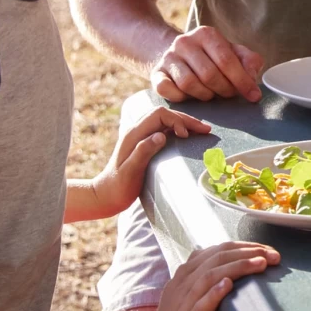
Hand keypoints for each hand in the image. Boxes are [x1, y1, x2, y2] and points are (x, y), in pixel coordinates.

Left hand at [87, 106, 210, 218]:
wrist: (104, 196)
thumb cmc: (118, 188)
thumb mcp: (130, 172)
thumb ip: (143, 151)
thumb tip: (161, 135)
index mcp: (133, 135)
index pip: (160, 115)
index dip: (176, 121)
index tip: (186, 136)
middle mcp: (136, 131)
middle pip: (165, 114)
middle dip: (186, 120)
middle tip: (206, 130)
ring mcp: (140, 137)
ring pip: (165, 120)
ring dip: (184, 123)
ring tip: (202, 130)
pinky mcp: (144, 143)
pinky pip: (164, 129)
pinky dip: (179, 129)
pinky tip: (189, 136)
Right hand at [137, 241, 278, 310]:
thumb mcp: (189, 294)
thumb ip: (204, 276)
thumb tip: (225, 262)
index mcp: (188, 272)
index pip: (220, 249)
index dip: (246, 246)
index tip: (269, 249)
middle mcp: (185, 282)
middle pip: (219, 258)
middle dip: (249, 253)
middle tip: (274, 255)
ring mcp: (184, 302)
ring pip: (211, 276)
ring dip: (238, 267)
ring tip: (261, 264)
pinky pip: (200, 305)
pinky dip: (214, 293)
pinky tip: (228, 285)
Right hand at [151, 26, 263, 103]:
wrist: (178, 54)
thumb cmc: (211, 56)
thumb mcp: (232, 52)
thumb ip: (248, 60)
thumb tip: (252, 75)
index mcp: (206, 34)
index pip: (226, 60)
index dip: (242, 80)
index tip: (253, 95)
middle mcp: (185, 42)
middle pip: (209, 74)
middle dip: (224, 89)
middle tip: (230, 95)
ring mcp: (168, 57)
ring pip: (189, 84)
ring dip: (205, 95)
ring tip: (212, 94)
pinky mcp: (156, 73)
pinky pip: (168, 91)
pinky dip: (182, 98)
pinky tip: (191, 96)